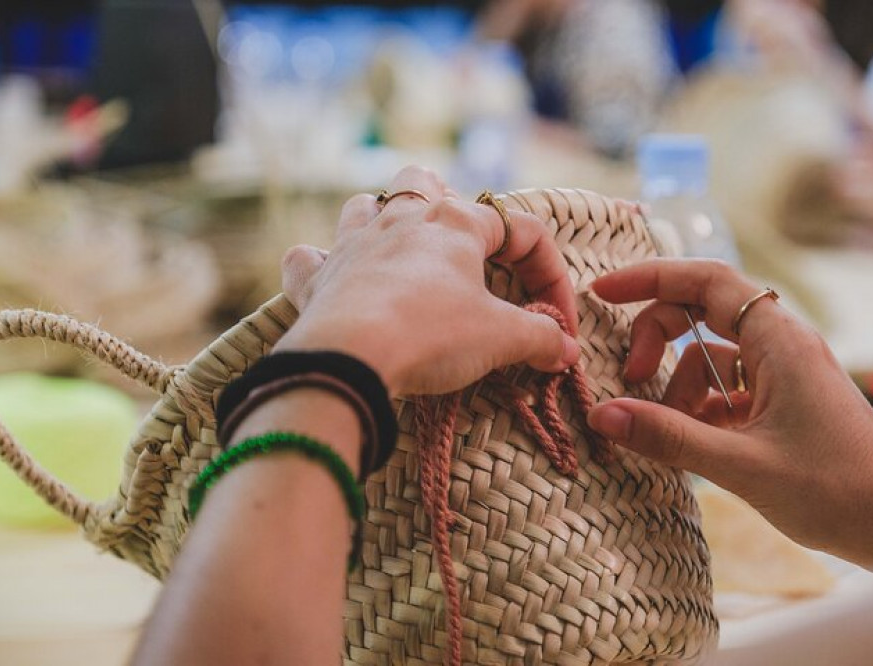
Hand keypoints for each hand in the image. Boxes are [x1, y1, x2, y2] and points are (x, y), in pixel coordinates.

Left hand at [275, 166, 579, 395]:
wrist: (349, 358)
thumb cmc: (431, 334)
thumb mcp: (500, 338)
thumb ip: (539, 338)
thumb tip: (565, 349)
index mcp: (456, 224)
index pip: (521, 231)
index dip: (550, 275)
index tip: (558, 323)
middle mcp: (402, 221)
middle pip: (424, 182)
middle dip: (446, 202)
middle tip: (464, 245)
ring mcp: (354, 246)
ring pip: (364, 204)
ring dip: (381, 220)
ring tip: (399, 247)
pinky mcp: (318, 280)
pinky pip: (307, 258)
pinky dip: (318, 264)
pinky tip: (329, 276)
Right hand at [586, 258, 872, 569]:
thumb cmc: (838, 492)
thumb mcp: (741, 465)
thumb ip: (668, 437)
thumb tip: (602, 415)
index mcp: (779, 340)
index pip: (705, 280)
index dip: (650, 278)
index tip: (603, 293)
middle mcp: (782, 345)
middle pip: (701, 313)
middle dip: (658, 340)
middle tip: (631, 379)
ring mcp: (784, 374)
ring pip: (711, 358)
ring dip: (680, 389)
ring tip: (671, 432)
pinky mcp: (784, 403)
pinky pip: (728, 390)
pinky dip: (702, 411)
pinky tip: (697, 446)